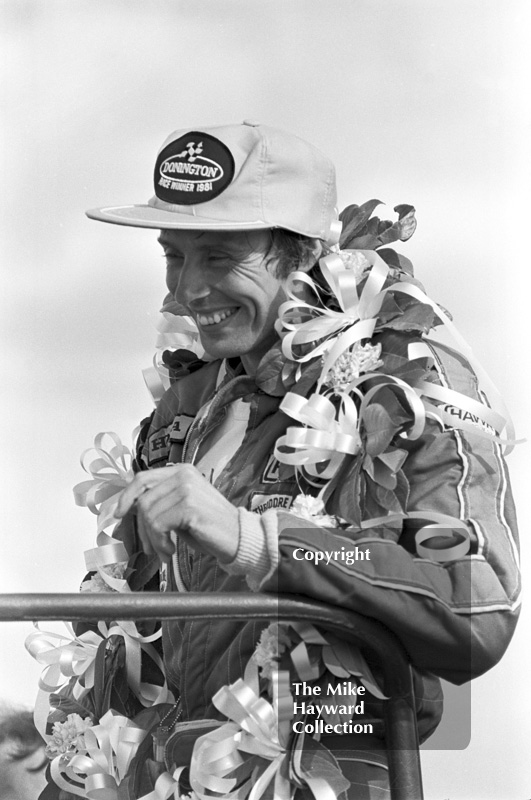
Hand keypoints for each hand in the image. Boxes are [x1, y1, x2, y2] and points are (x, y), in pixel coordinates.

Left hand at [115, 465, 239, 563]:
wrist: (238, 537)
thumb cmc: (210, 526)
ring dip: (153, 540)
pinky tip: (171, 550)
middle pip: (143, 500)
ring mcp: (187, 489)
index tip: (119, 515)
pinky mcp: (189, 506)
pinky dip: (160, 542)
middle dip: (141, 528)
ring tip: (165, 551)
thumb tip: (127, 509)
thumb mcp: (181, 508)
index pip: (143, 478)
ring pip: (148, 515)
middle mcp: (184, 475)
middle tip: (150, 548)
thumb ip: (161, 501)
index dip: (126, 497)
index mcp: (182, 471)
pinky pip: (158, 525)